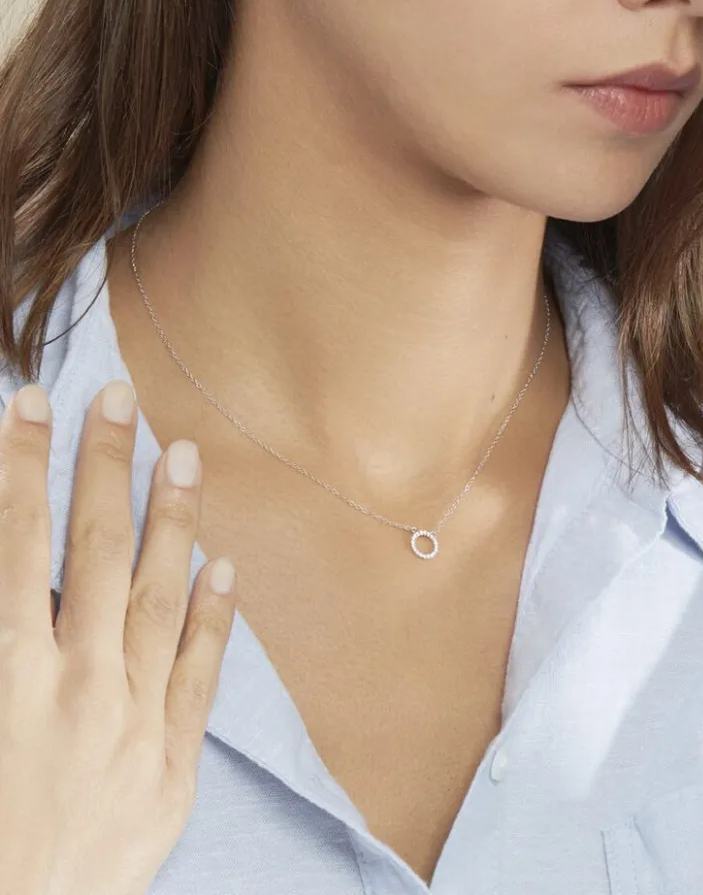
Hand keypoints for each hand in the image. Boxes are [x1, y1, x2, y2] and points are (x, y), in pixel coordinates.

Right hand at [0, 380, 236, 894]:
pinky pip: (199, 673)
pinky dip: (214, 617)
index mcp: (8, 675)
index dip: (23, 468)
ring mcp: (133, 720)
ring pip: (157, 596)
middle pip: (92, 552)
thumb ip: (3, 634)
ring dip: (171, 521)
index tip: (33, 405)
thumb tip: (19, 576)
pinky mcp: (172, 760)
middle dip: (102, 468)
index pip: (18, 544)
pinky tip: (226, 564)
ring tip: (184, 455)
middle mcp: (75, 685)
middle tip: (119, 398)